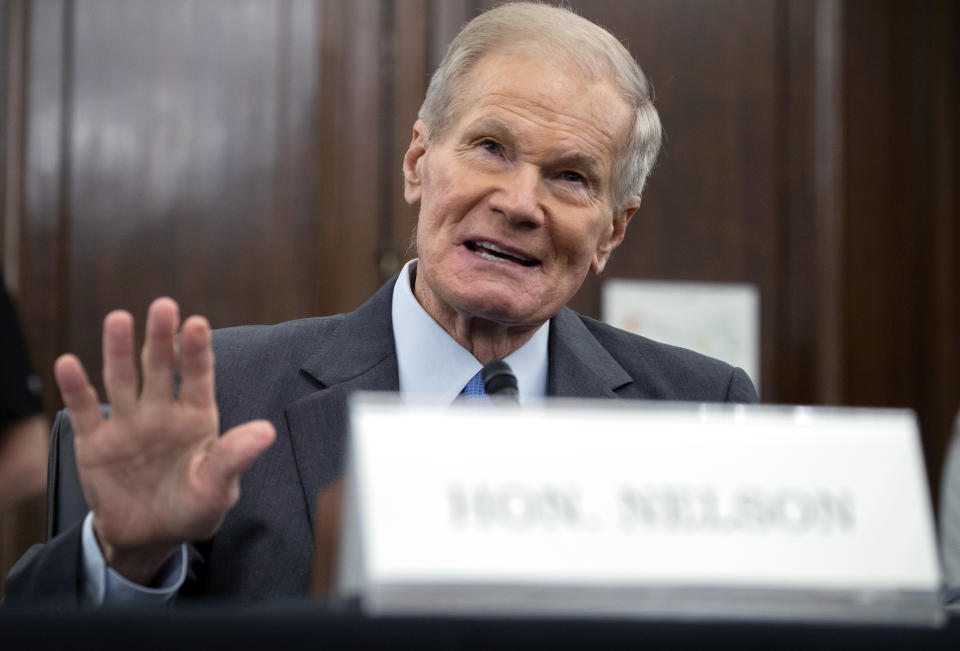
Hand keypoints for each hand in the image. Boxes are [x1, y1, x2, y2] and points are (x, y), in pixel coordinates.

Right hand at [54, 298, 274, 584]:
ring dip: (118, 350)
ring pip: (122, 380)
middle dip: (161, 338)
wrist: (150, 537)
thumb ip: (234, 457)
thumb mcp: (218, 488)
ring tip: (119, 318)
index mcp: (197, 417)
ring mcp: (128, 423)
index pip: (199, 377)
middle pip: (161, 368)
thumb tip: (267, 431)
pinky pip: (84, 410)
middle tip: (164, 306)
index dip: (197, 351)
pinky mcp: (95, 442)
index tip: (197, 323)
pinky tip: (68, 363)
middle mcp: (162, 412)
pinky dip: (75, 388)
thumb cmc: (193, 507)